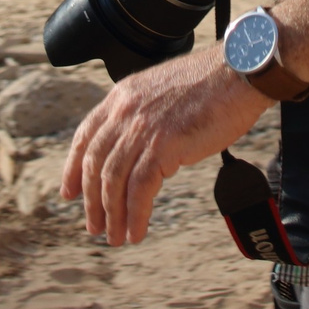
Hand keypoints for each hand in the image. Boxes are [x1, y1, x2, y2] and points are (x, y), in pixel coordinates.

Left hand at [61, 49, 271, 246]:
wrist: (240, 72)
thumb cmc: (213, 83)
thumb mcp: (163, 90)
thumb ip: (145, 114)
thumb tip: (140, 145)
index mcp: (123, 96)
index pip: (86, 136)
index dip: (73, 168)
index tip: (69, 192)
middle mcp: (125, 111)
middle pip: (95, 164)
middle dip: (92, 201)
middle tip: (94, 226)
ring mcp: (143, 128)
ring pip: (113, 181)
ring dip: (112, 215)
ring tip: (116, 237)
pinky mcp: (164, 145)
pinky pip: (140, 190)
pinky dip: (135, 215)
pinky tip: (137, 230)